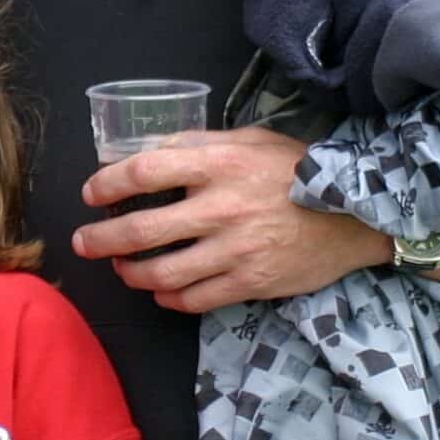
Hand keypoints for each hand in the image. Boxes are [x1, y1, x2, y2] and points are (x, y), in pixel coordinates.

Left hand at [73, 126, 386, 313]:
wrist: (357, 217)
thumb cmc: (299, 171)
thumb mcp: (251, 140)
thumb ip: (200, 141)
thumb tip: (149, 148)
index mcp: (220, 164)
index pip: (144, 172)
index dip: (107, 183)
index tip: (91, 193)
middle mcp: (222, 208)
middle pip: (140, 230)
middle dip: (100, 240)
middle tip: (82, 242)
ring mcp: (235, 251)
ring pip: (161, 273)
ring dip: (130, 273)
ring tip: (121, 268)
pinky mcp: (249, 283)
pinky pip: (194, 299)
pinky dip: (168, 298)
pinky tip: (160, 292)